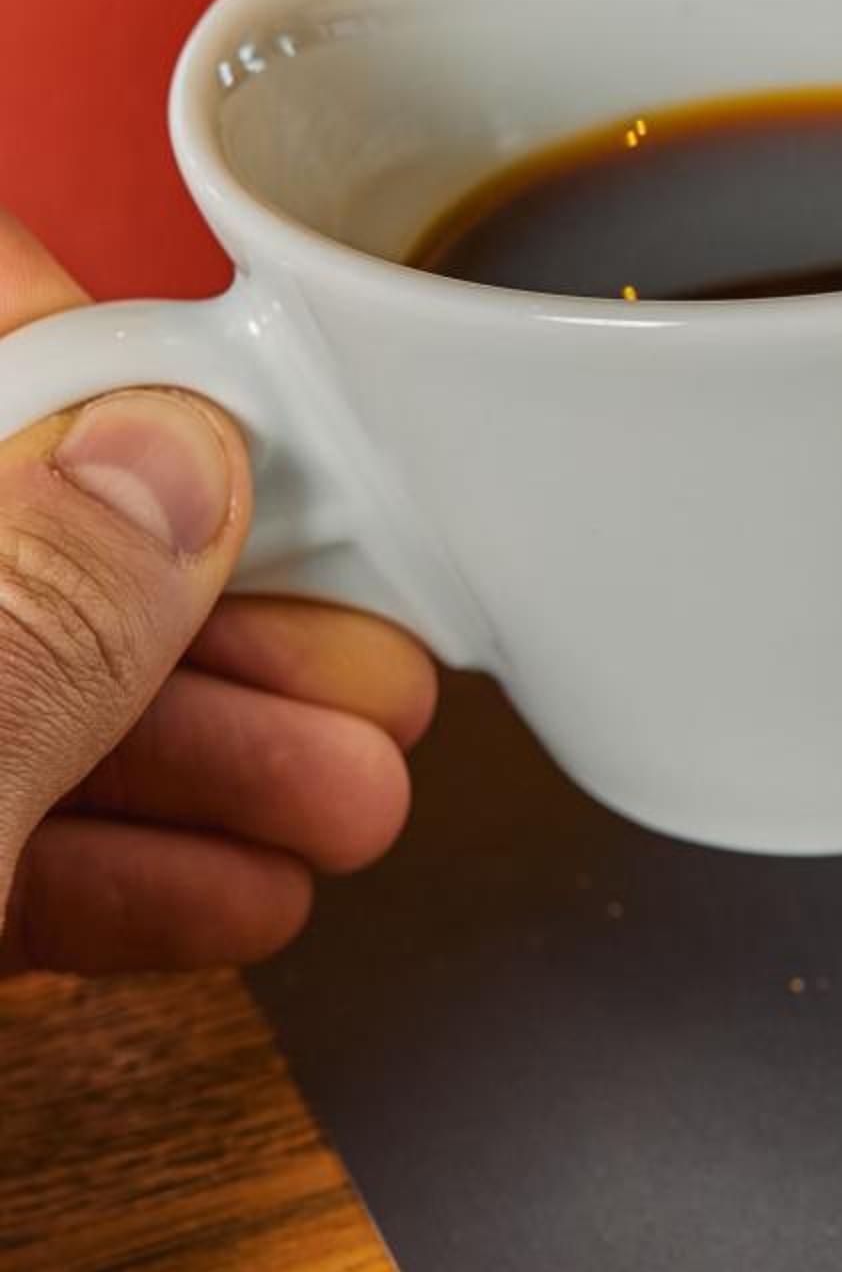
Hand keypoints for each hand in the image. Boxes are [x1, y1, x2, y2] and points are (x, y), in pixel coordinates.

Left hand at [0, 213, 432, 971]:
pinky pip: (3, 849)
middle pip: (40, 548)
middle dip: (228, 614)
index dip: (147, 380)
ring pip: (34, 709)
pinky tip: (244, 891)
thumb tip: (178, 464)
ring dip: (220, 761)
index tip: (297, 430)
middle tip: (375, 662)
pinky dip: (133, 876)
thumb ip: (42, 610)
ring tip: (354, 800)